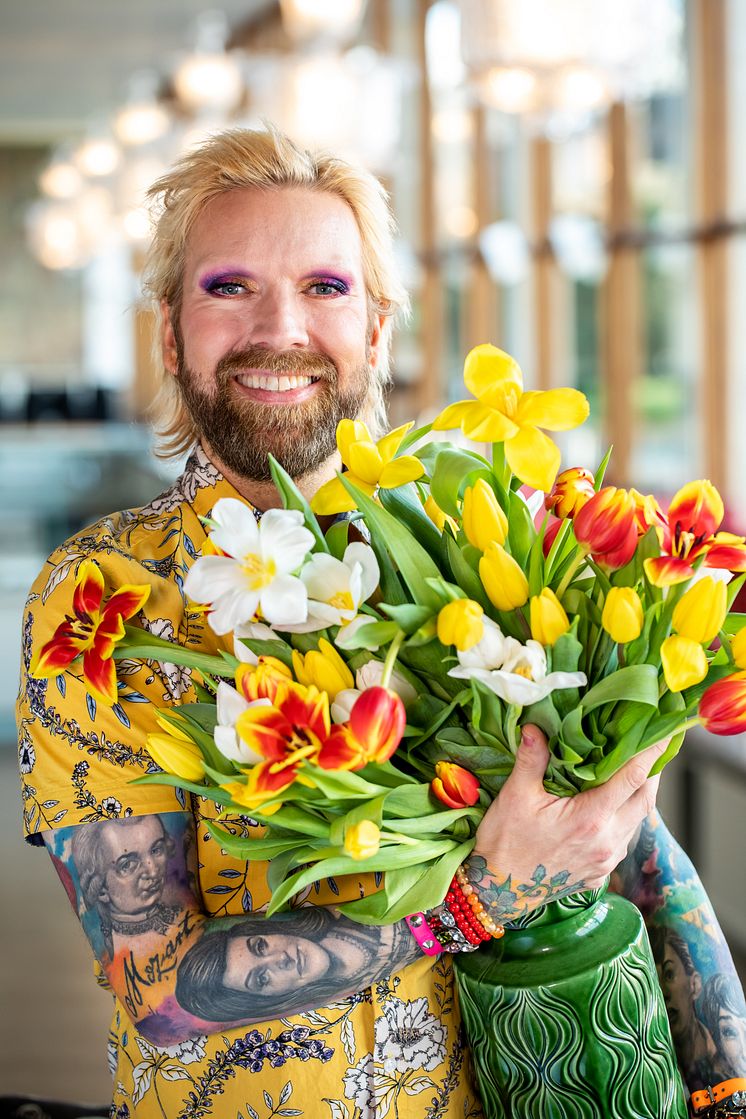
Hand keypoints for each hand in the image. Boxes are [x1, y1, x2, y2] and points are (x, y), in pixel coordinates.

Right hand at [470, 725, 668, 916]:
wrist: (498, 890)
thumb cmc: (505, 841)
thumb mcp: (515, 795)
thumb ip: (532, 759)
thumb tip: (535, 726)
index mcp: (590, 818)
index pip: (632, 778)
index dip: (651, 753)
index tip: (664, 734)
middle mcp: (606, 841)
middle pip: (645, 800)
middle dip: (654, 772)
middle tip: (655, 747)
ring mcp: (605, 860)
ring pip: (636, 822)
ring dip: (640, 796)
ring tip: (636, 772)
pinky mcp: (599, 873)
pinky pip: (623, 840)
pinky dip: (626, 818)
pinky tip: (613, 806)